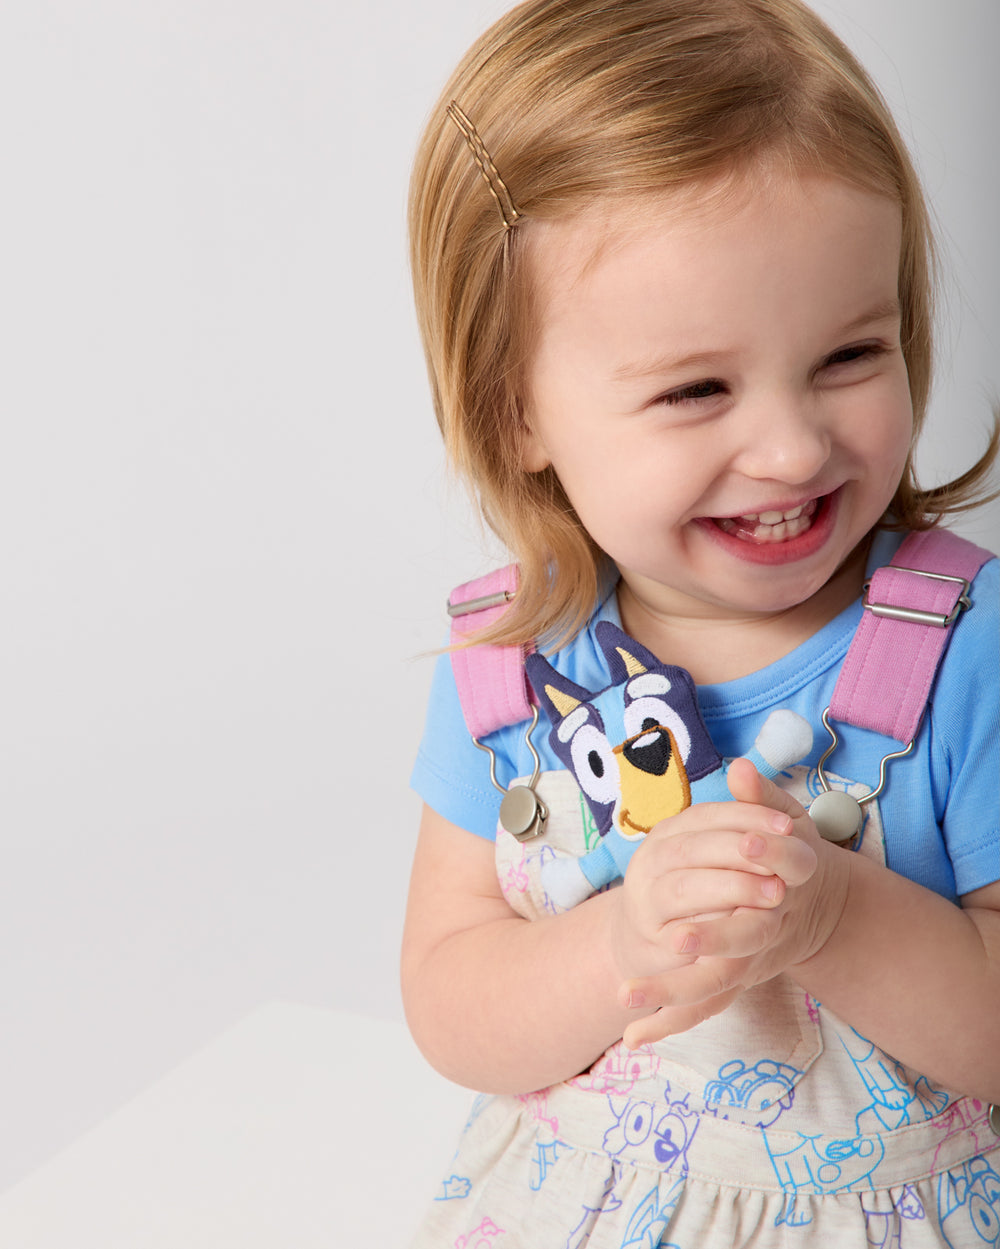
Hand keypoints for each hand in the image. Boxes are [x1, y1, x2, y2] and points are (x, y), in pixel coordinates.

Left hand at [616, 759, 849, 1047]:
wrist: (819, 905)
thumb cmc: (795, 854)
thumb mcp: (788, 821)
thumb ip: (763, 798)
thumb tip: (743, 768)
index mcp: (785, 887)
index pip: (773, 883)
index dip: (755, 871)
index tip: (740, 854)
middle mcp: (769, 930)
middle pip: (742, 941)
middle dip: (709, 939)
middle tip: (673, 939)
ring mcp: (752, 960)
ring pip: (716, 984)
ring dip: (672, 994)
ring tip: (625, 999)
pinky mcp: (735, 980)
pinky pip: (701, 1007)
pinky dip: (668, 1024)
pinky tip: (630, 1039)